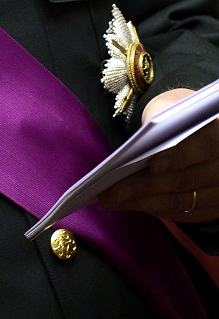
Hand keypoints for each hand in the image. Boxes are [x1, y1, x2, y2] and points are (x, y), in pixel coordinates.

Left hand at [96, 89, 218, 222]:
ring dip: (144, 203)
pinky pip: (185, 214)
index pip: (204, 146)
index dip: (178, 157)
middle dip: (146, 187)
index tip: (152, 166)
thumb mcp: (172, 105)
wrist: (198, 126)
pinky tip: (132, 204)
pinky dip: (156, 209)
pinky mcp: (215, 207)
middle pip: (187, 179)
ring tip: (111, 200)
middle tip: (112, 192)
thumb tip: (137, 146)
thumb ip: (160, 118)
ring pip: (183, 201)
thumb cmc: (179, 114)